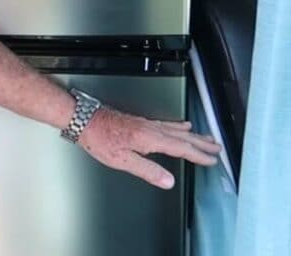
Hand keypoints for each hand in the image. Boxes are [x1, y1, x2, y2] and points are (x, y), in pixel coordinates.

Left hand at [78, 108, 221, 188]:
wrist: (84, 120)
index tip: (211, 159)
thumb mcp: (122, 160)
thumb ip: (147, 170)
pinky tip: (181, 125)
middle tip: (217, 148)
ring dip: (194, 134)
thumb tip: (168, 181)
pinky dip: (178, 126)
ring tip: (206, 138)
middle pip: (183, 136)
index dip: (198, 155)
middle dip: (201, 143)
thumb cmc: (99, 138)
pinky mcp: (140, 122)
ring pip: (176, 129)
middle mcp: (150, 129)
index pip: (181, 148)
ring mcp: (146, 124)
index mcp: (149, 138)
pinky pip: (166, 124)